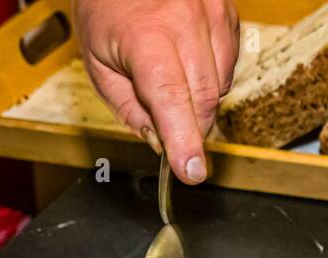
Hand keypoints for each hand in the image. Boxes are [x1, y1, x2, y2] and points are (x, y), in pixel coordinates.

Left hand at [74, 0, 238, 184]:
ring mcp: (211, 11)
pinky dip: (212, 75)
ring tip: (170, 81)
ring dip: (200, 100)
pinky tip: (187, 62)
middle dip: (190, 127)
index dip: (183, 140)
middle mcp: (184, 19)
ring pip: (221, 83)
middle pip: (203, 98)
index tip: (191, 171)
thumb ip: (130, 109)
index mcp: (146, 35)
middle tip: (171, 134)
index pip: (172, 99)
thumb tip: (161, 143)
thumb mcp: (98, 66)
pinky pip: (229, 61)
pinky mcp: (226, 11)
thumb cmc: (105, 11)